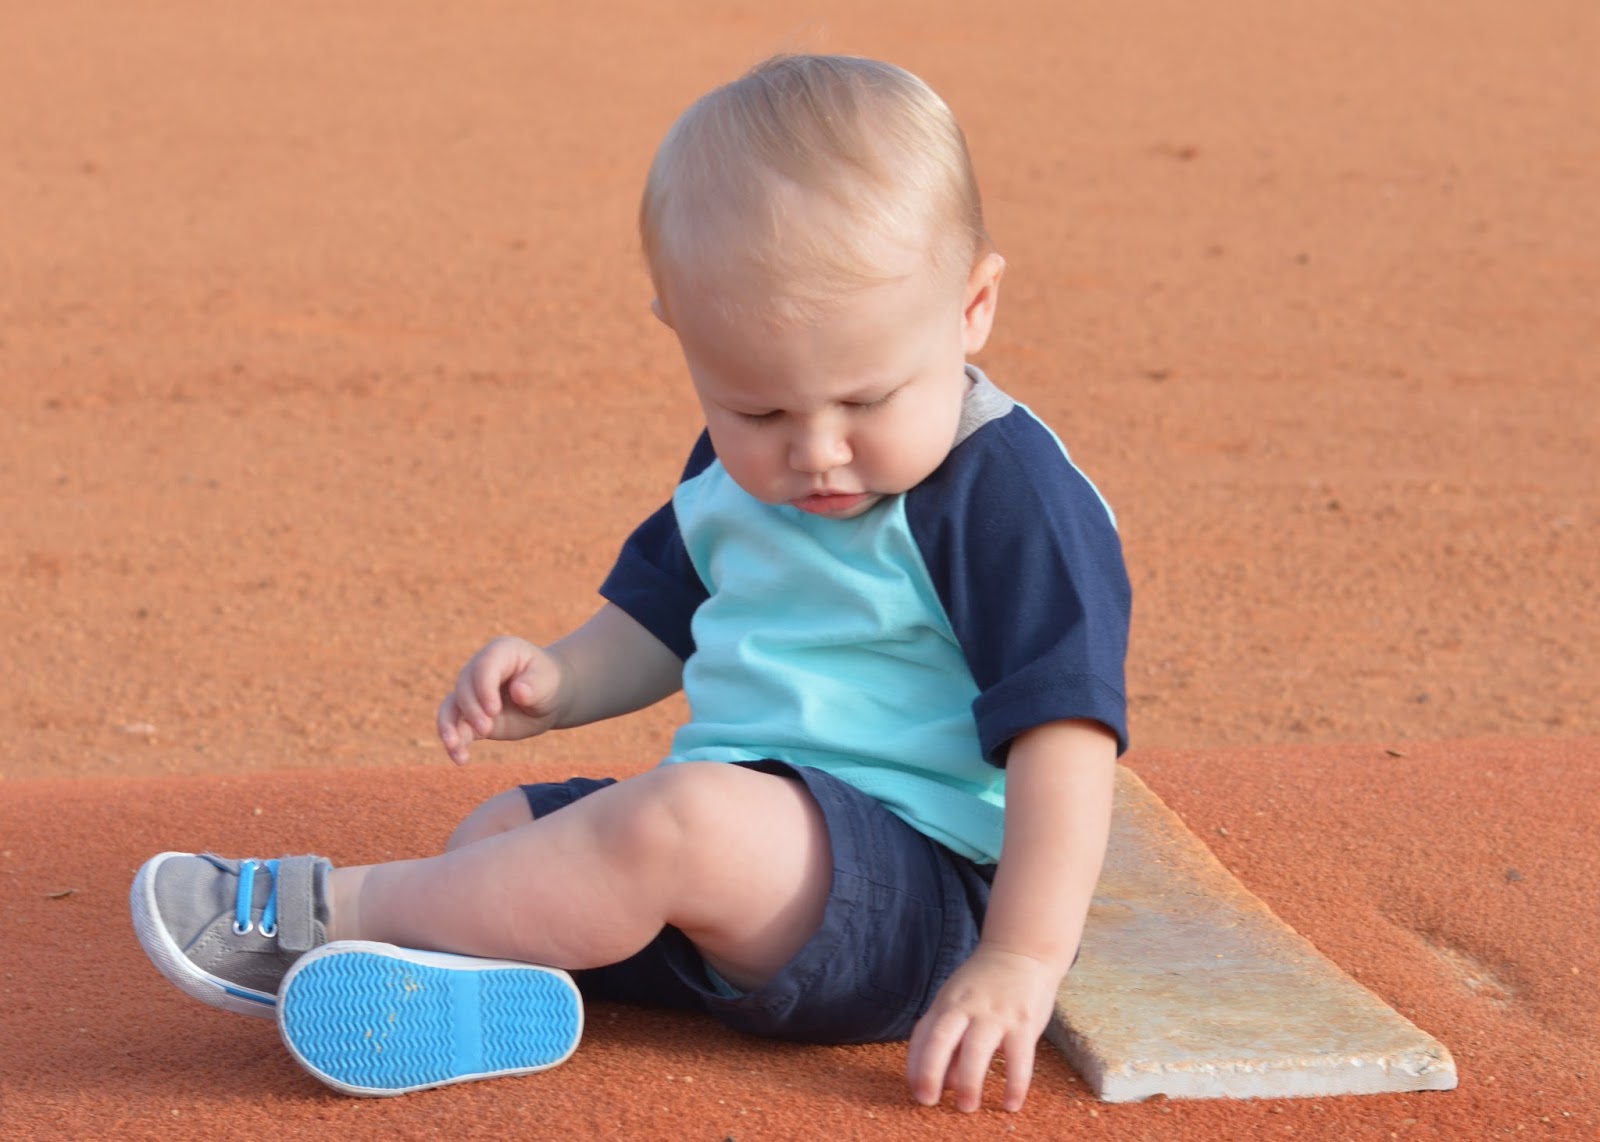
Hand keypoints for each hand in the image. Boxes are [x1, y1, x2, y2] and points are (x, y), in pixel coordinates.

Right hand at [436, 636, 567, 763]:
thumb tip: (519, 692)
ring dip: (449, 727)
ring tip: (454, 746)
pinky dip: (454, 742)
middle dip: (471, 710)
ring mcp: (472, 693)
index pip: (484, 666)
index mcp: (500, 652)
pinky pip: (455, 727)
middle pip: (464, 687)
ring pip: (451, 707)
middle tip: (486, 729)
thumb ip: (535, 685)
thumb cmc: (549, 683)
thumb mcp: (548, 682)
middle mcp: (479, 670)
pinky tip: (460, 759)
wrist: (547, 699)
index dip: (484, 688)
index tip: (493, 710)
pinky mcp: (470, 716)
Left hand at [905, 943, 1063, 1112]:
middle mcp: (966, 1007)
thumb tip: (944, 1083)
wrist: (1022, 952)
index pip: (922, 1035)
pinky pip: (1019, 1057)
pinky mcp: (1023, 1021)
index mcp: (946, 1003)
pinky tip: (1010, 1104)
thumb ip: (949, 1039)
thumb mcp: (958, 1002)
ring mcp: (995, 1013)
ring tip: (966, 1106)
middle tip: (927, 1102)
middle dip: (930, 1072)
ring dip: (968, 1081)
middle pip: (940, 1038)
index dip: (915, 1065)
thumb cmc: (984, 986)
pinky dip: (1014, 1083)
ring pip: (976, 1048)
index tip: (916, 1092)